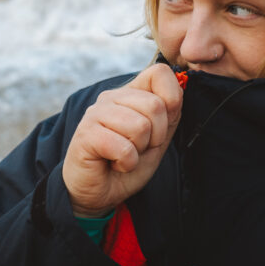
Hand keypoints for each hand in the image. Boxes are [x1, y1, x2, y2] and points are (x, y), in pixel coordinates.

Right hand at [63, 64, 182, 216]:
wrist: (101, 193)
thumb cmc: (130, 162)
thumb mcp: (158, 137)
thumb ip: (169, 113)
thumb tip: (178, 92)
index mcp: (132, 92)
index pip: (159, 72)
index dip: (171, 100)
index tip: (160, 125)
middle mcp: (113, 96)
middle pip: (156, 105)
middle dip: (156, 136)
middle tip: (139, 147)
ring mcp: (97, 112)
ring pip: (141, 126)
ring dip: (139, 150)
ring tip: (125, 155)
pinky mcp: (86, 133)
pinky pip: (123, 148)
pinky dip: (127, 163)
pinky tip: (114, 163)